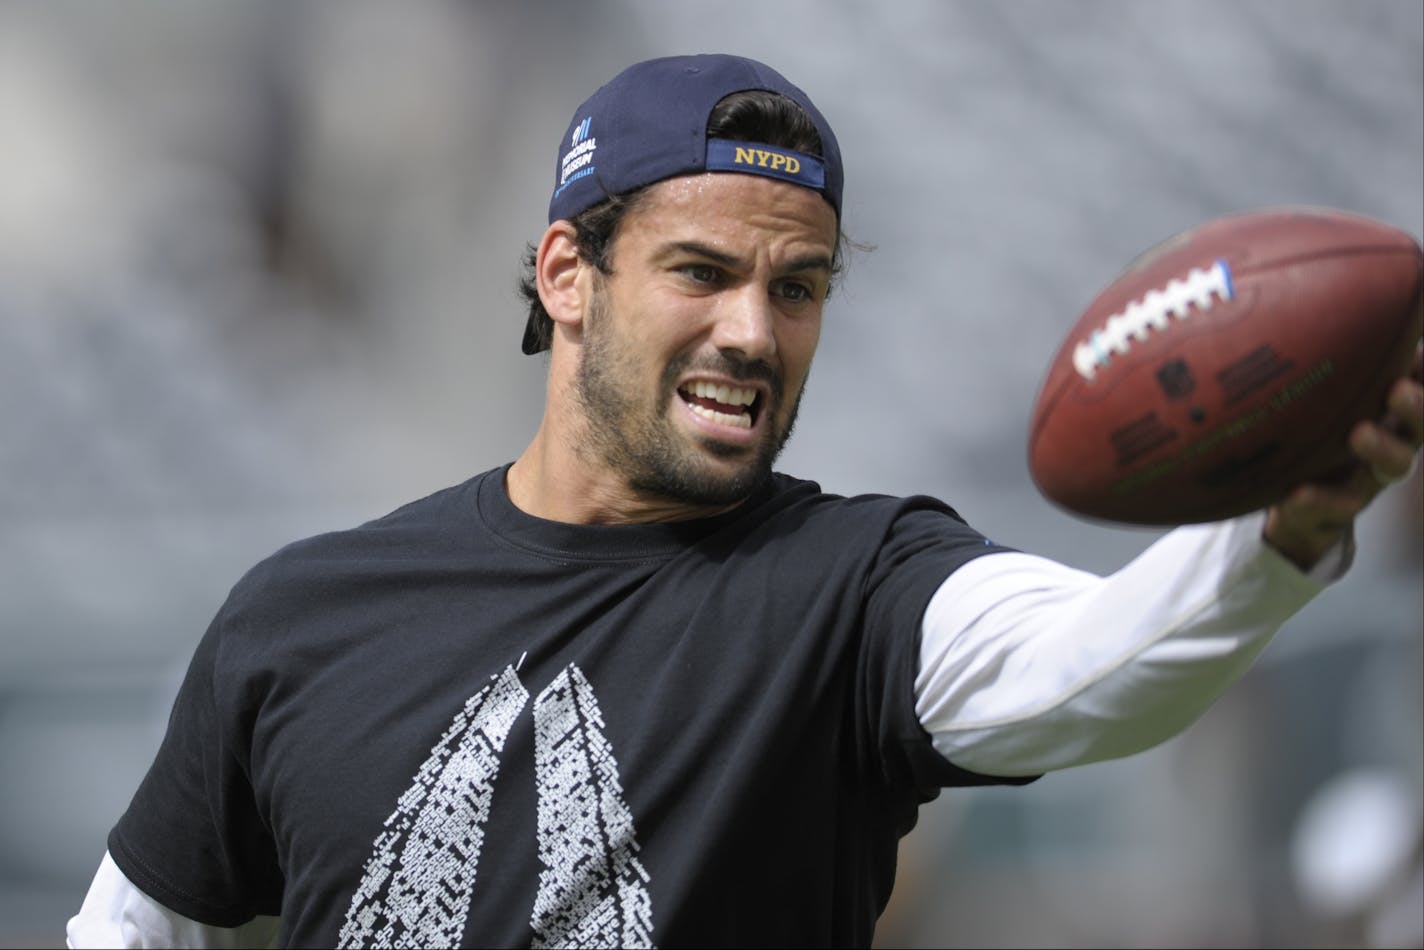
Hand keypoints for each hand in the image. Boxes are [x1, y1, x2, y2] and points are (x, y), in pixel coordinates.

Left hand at [1264, 341, 1423, 570]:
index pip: (1422, 385)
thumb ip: (1335, 358)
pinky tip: (1297, 491)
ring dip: (1381, 447)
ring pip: (1395, 465)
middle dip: (1417, 406)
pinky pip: (1339, 505)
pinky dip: (1320, 498)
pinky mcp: (1342, 506)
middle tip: (1397, 389)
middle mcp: (1394, 440)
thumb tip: (1328, 295)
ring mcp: (1372, 476)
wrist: (1294, 497)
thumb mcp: (1327, 392)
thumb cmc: (1318, 427)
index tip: (1419, 356)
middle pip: (1422, 424)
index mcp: (1393, 410)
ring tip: (1358, 433)